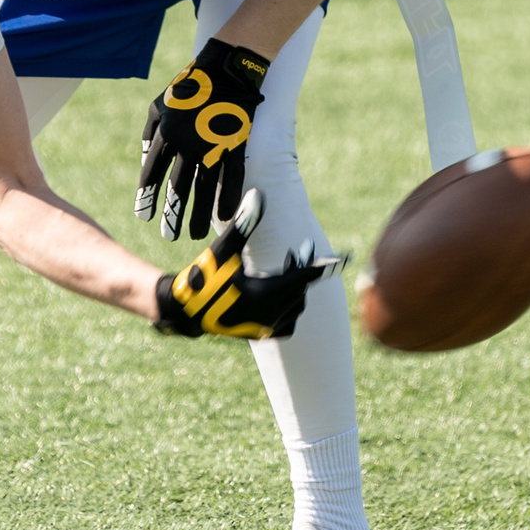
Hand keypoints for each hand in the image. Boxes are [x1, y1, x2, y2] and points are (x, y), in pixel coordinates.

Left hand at [135, 38, 267, 239]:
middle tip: (168, 236)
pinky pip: (232, 177)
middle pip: (177, 187)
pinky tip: (226, 216)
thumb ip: (149, 134)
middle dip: (172, 215)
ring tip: (193, 236)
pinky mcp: (236, 143)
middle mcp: (186, 141)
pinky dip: (228, 198)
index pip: (152, 172)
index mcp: (165, 133)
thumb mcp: (159, 105)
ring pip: (203, 188)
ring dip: (198, 215)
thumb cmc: (190, 87)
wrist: (226, 68)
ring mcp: (212, 143)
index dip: (148, 197)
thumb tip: (146, 162)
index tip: (144, 217)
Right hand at [153, 190, 340, 338]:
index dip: (325, 265)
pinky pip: (288, 321)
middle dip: (302, 269)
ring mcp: (267, 327)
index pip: (305, 276)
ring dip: (295, 287)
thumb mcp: (224, 249)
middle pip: (301, 289)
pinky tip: (278, 293)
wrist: (185, 311)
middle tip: (297, 250)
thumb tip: (258, 195)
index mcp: (266, 293)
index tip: (344, 258)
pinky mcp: (262, 334)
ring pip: (297, 305)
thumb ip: (244, 224)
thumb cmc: (203, 278)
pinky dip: (289, 306)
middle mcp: (271, 314)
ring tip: (285, 269)